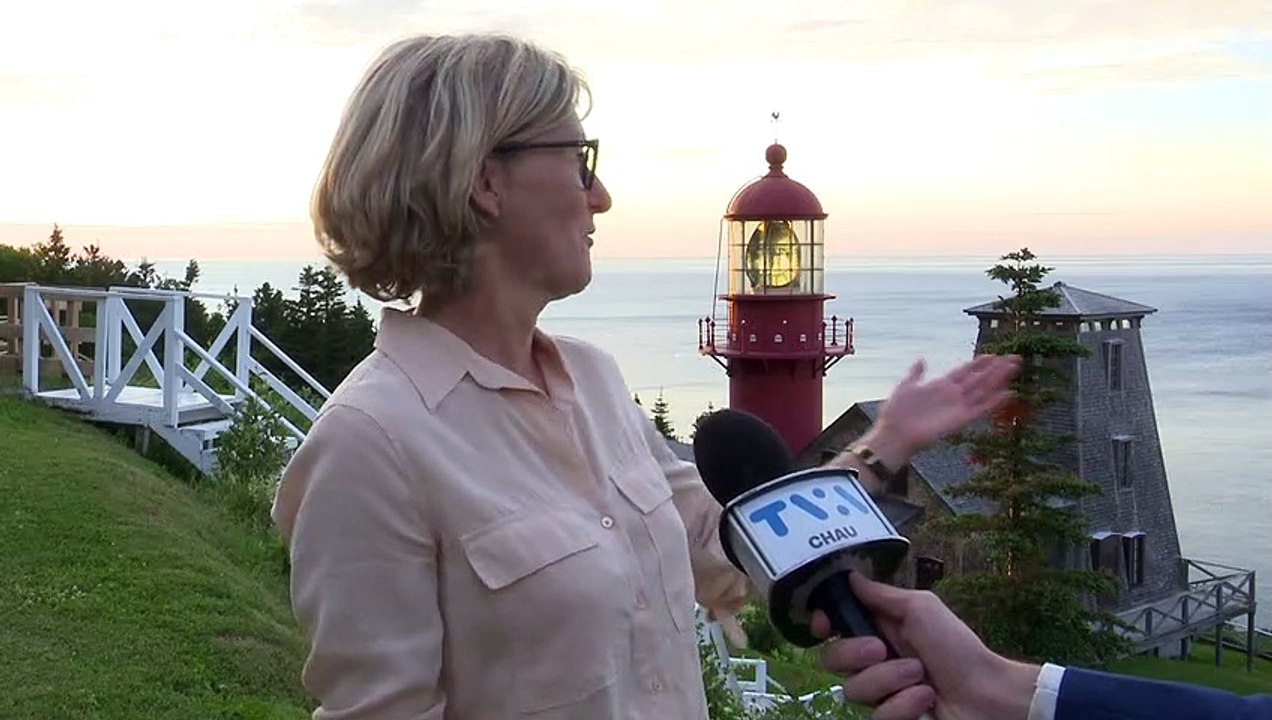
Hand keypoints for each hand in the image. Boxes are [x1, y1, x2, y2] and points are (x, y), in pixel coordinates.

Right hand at [815, 573, 1038, 719]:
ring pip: (853, 690)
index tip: (825, 624)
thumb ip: (881, 594)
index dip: (822, 624)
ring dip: (890, 680)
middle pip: (832, 659)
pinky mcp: (891, 718)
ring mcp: (881, 694)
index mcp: (877, 630)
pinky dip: (904, 706)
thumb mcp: (921, 608)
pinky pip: (878, 716)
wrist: (986, 696)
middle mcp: (873, 662)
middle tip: (882, 650)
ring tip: (922, 677)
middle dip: (854, 654)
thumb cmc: (957, 647)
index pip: (833, 627)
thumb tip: (849, 575)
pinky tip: (927, 699)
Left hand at [873, 354, 1020, 456]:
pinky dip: (994, 402)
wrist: (894, 433)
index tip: (993, 355)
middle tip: (1014, 358)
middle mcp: (953, 395)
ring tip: (1014, 368)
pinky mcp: (960, 420)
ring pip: (984, 390)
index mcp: (941, 386)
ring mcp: (958, 407)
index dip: (978, 363)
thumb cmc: (897, 412)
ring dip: (999, 379)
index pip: (964, 371)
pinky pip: (981, 409)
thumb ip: (915, 374)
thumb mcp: (905, 386)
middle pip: (979, 379)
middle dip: (996, 368)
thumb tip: (921, 360)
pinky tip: (1008, 393)